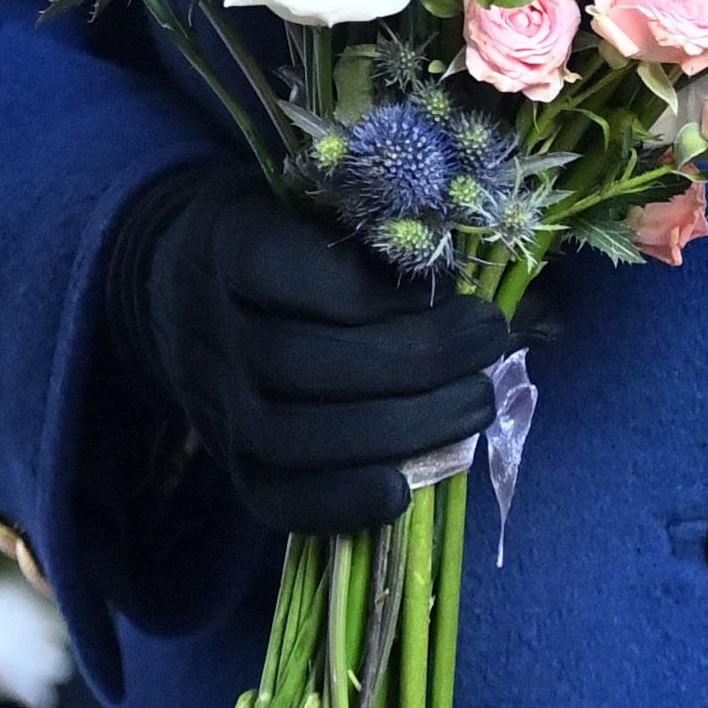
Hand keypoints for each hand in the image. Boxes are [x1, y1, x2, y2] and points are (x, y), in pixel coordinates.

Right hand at [108, 167, 506, 535]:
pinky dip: (339, 502)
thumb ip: (394, 236)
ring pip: (291, 436)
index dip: (375, 288)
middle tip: (489, 340)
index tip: (450, 281)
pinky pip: (273, 499)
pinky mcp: (230, 462)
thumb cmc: (285, 233)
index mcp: (230, 244)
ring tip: (475, 403)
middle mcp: (211, 328)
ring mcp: (216, 403)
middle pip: (301, 361)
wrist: (182, 287)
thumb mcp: (323, 204)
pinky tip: (403, 490)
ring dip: (397, 429)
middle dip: (415, 358)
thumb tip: (524, 306)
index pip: (289, 271)